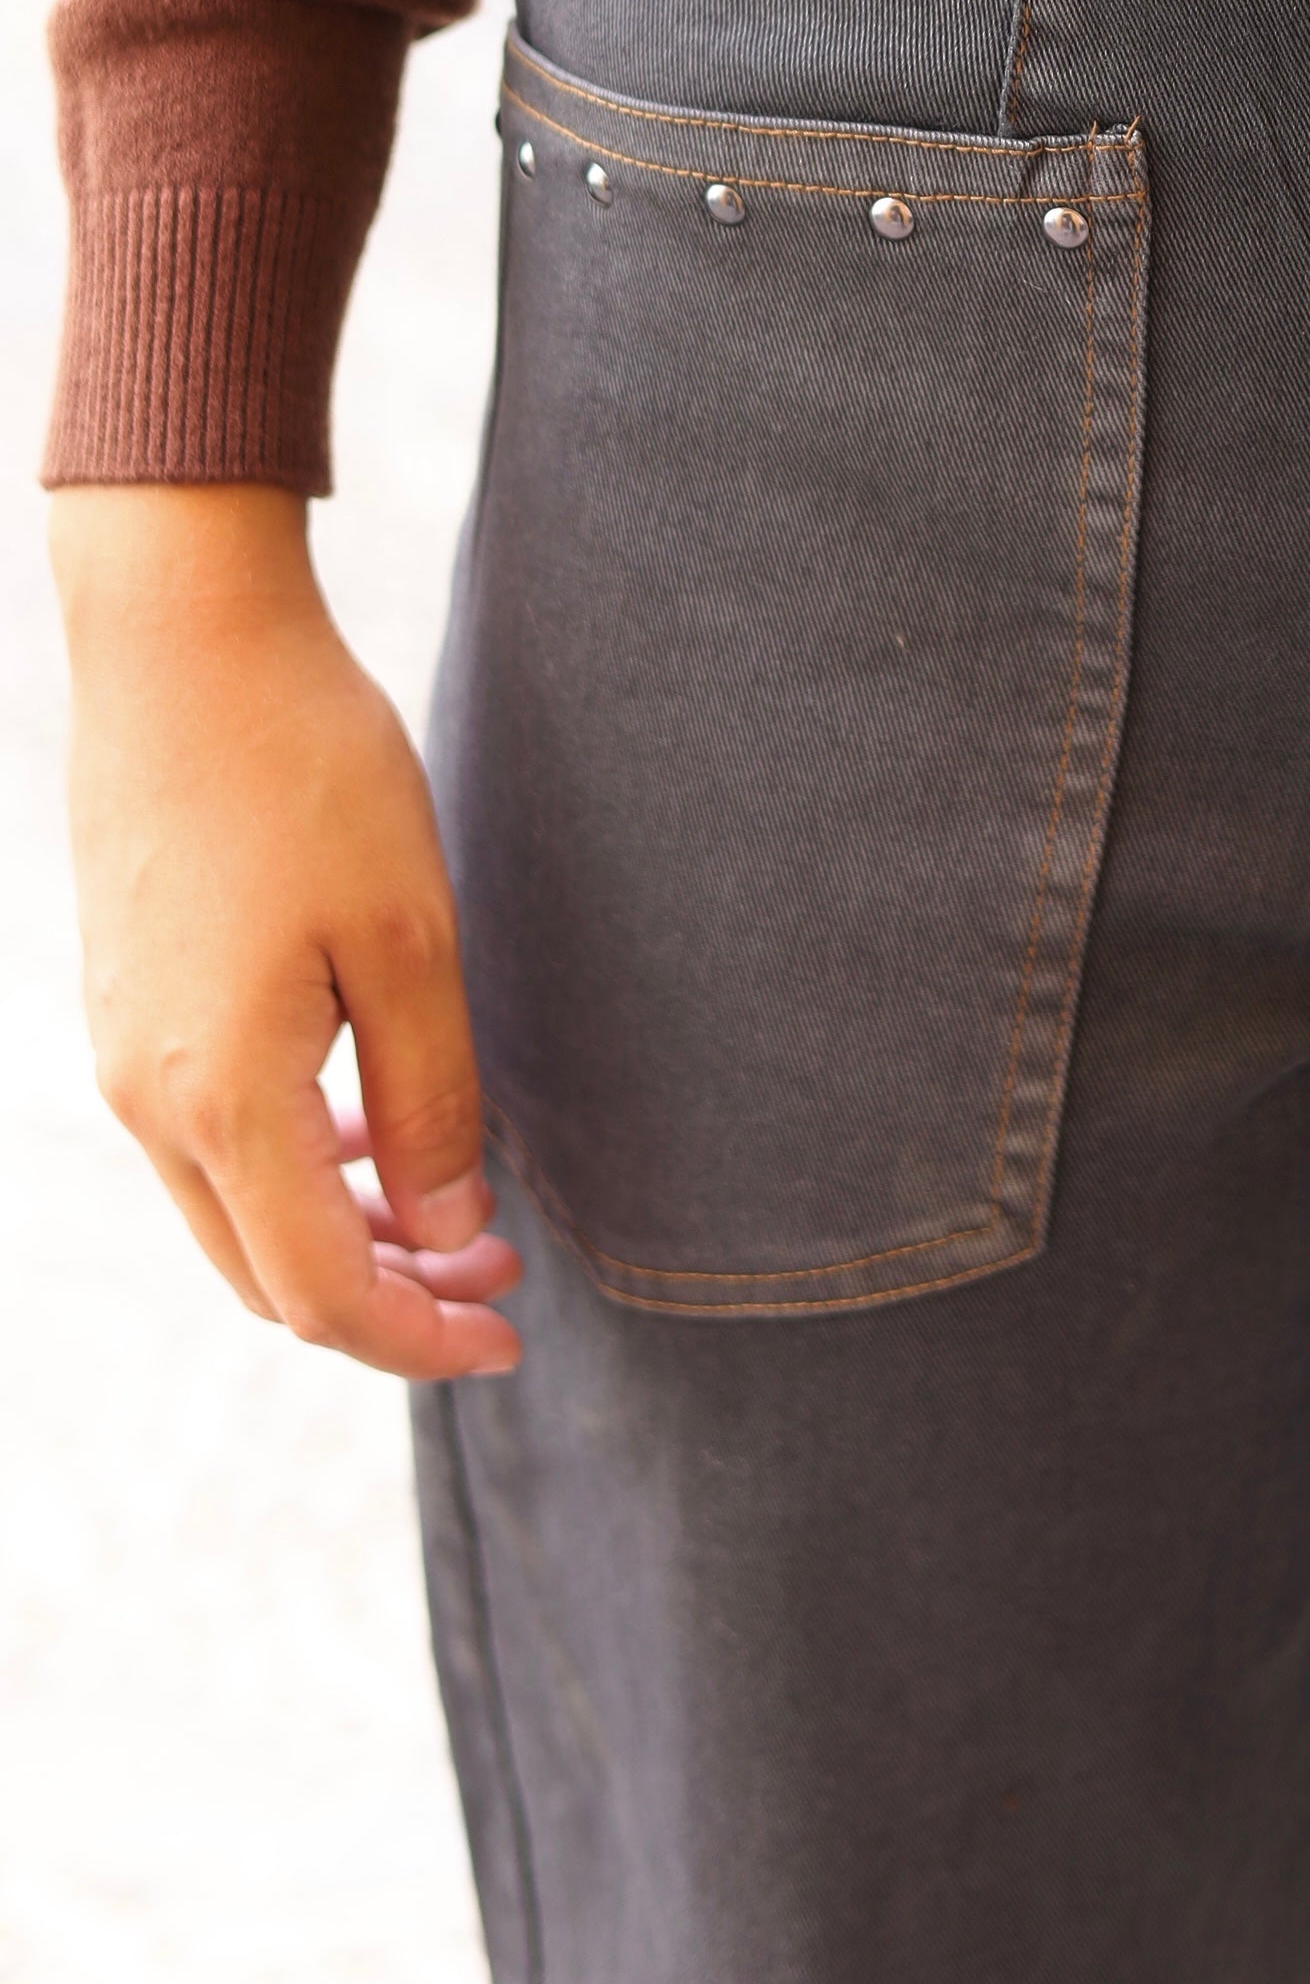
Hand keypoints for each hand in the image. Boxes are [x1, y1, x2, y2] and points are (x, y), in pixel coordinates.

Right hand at [52, 485, 519, 1378]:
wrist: (183, 643)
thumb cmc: (310, 773)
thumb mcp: (410, 938)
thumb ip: (431, 1102)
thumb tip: (448, 1238)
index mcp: (222, 1098)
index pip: (321, 1293)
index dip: (420, 1340)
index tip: (511, 1338)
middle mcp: (151, 1097)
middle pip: (269, 1273)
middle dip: (389, 1295)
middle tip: (500, 1274)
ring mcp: (124, 1050)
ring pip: (236, 1208)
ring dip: (342, 1231)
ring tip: (455, 1209)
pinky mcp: (126, 1000)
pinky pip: (210, 1135)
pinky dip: (296, 1163)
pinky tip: (373, 1120)